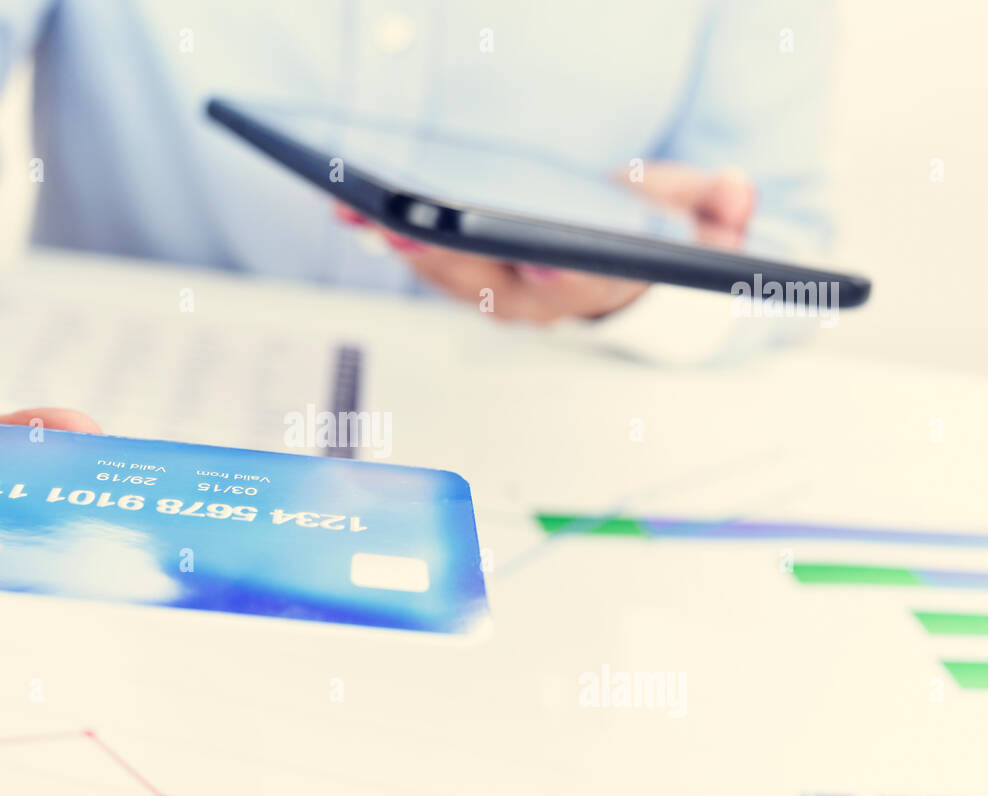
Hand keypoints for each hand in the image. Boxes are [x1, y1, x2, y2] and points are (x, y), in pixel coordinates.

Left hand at [338, 162, 755, 321]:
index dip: (551, 269)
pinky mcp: (469, 279)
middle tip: (397, 221)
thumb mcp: (703, 219)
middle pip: (486, 279)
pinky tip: (359, 211)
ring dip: (399, 244)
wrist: (627, 273)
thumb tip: (737, 196)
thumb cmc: (651, 241)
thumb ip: (719, 205)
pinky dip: (393, 240)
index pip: (573, 281)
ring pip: (444, 275)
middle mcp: (538, 298)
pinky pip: (427, 263)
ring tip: (358, 207)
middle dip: (439, 251)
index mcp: (592, 284)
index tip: (531, 253)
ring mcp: (499, 293)